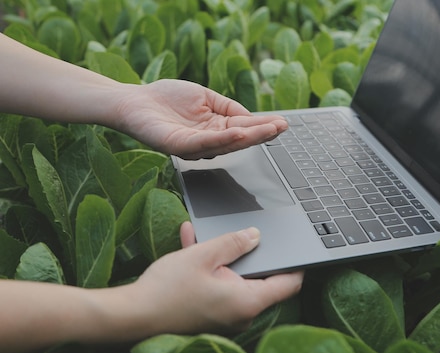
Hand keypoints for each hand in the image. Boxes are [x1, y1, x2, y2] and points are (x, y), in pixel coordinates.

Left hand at [113, 79, 287, 159]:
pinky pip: (204, 144)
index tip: (282, 122)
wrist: (134, 101)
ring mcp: (195, 146)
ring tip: (268, 130)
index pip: (244, 128)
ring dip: (249, 137)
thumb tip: (250, 116)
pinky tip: (238, 132)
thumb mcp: (205, 96)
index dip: (263, 126)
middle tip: (281, 128)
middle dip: (262, 133)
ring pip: (227, 143)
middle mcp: (208, 141)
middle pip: (241, 139)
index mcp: (216, 129)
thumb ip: (228, 106)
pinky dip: (223, 138)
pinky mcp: (179, 146)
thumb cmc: (166, 98)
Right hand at [133, 222, 302, 333]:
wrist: (130, 317)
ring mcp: (226, 318)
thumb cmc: (166, 290)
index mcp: (248, 301)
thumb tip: (255, 236)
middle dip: (247, 254)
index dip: (296, 265)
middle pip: (259, 280)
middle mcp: (242, 315)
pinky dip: (209, 270)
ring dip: (221, 258)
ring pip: (234, 280)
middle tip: (241, 233)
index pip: (288, 284)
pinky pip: (218, 289)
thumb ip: (234, 243)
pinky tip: (191, 245)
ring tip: (203, 235)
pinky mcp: (210, 317)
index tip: (298, 249)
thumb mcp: (203, 256)